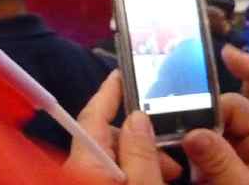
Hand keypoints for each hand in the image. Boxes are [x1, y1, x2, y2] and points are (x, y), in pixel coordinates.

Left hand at [66, 70, 181, 183]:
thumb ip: (141, 154)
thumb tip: (138, 117)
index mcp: (86, 164)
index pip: (92, 117)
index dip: (107, 93)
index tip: (121, 74)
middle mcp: (79, 170)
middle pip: (105, 138)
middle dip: (138, 138)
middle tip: (169, 157)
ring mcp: (84, 180)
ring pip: (112, 157)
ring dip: (139, 158)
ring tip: (168, 172)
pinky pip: (110, 174)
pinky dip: (132, 172)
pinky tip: (153, 179)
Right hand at [180, 47, 248, 184]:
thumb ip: (221, 165)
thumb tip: (192, 133)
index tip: (226, 53)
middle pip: (234, 111)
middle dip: (205, 115)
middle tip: (177, 130)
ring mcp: (245, 159)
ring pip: (214, 129)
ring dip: (194, 136)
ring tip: (172, 149)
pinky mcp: (225, 173)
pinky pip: (206, 151)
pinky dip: (191, 152)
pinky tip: (173, 158)